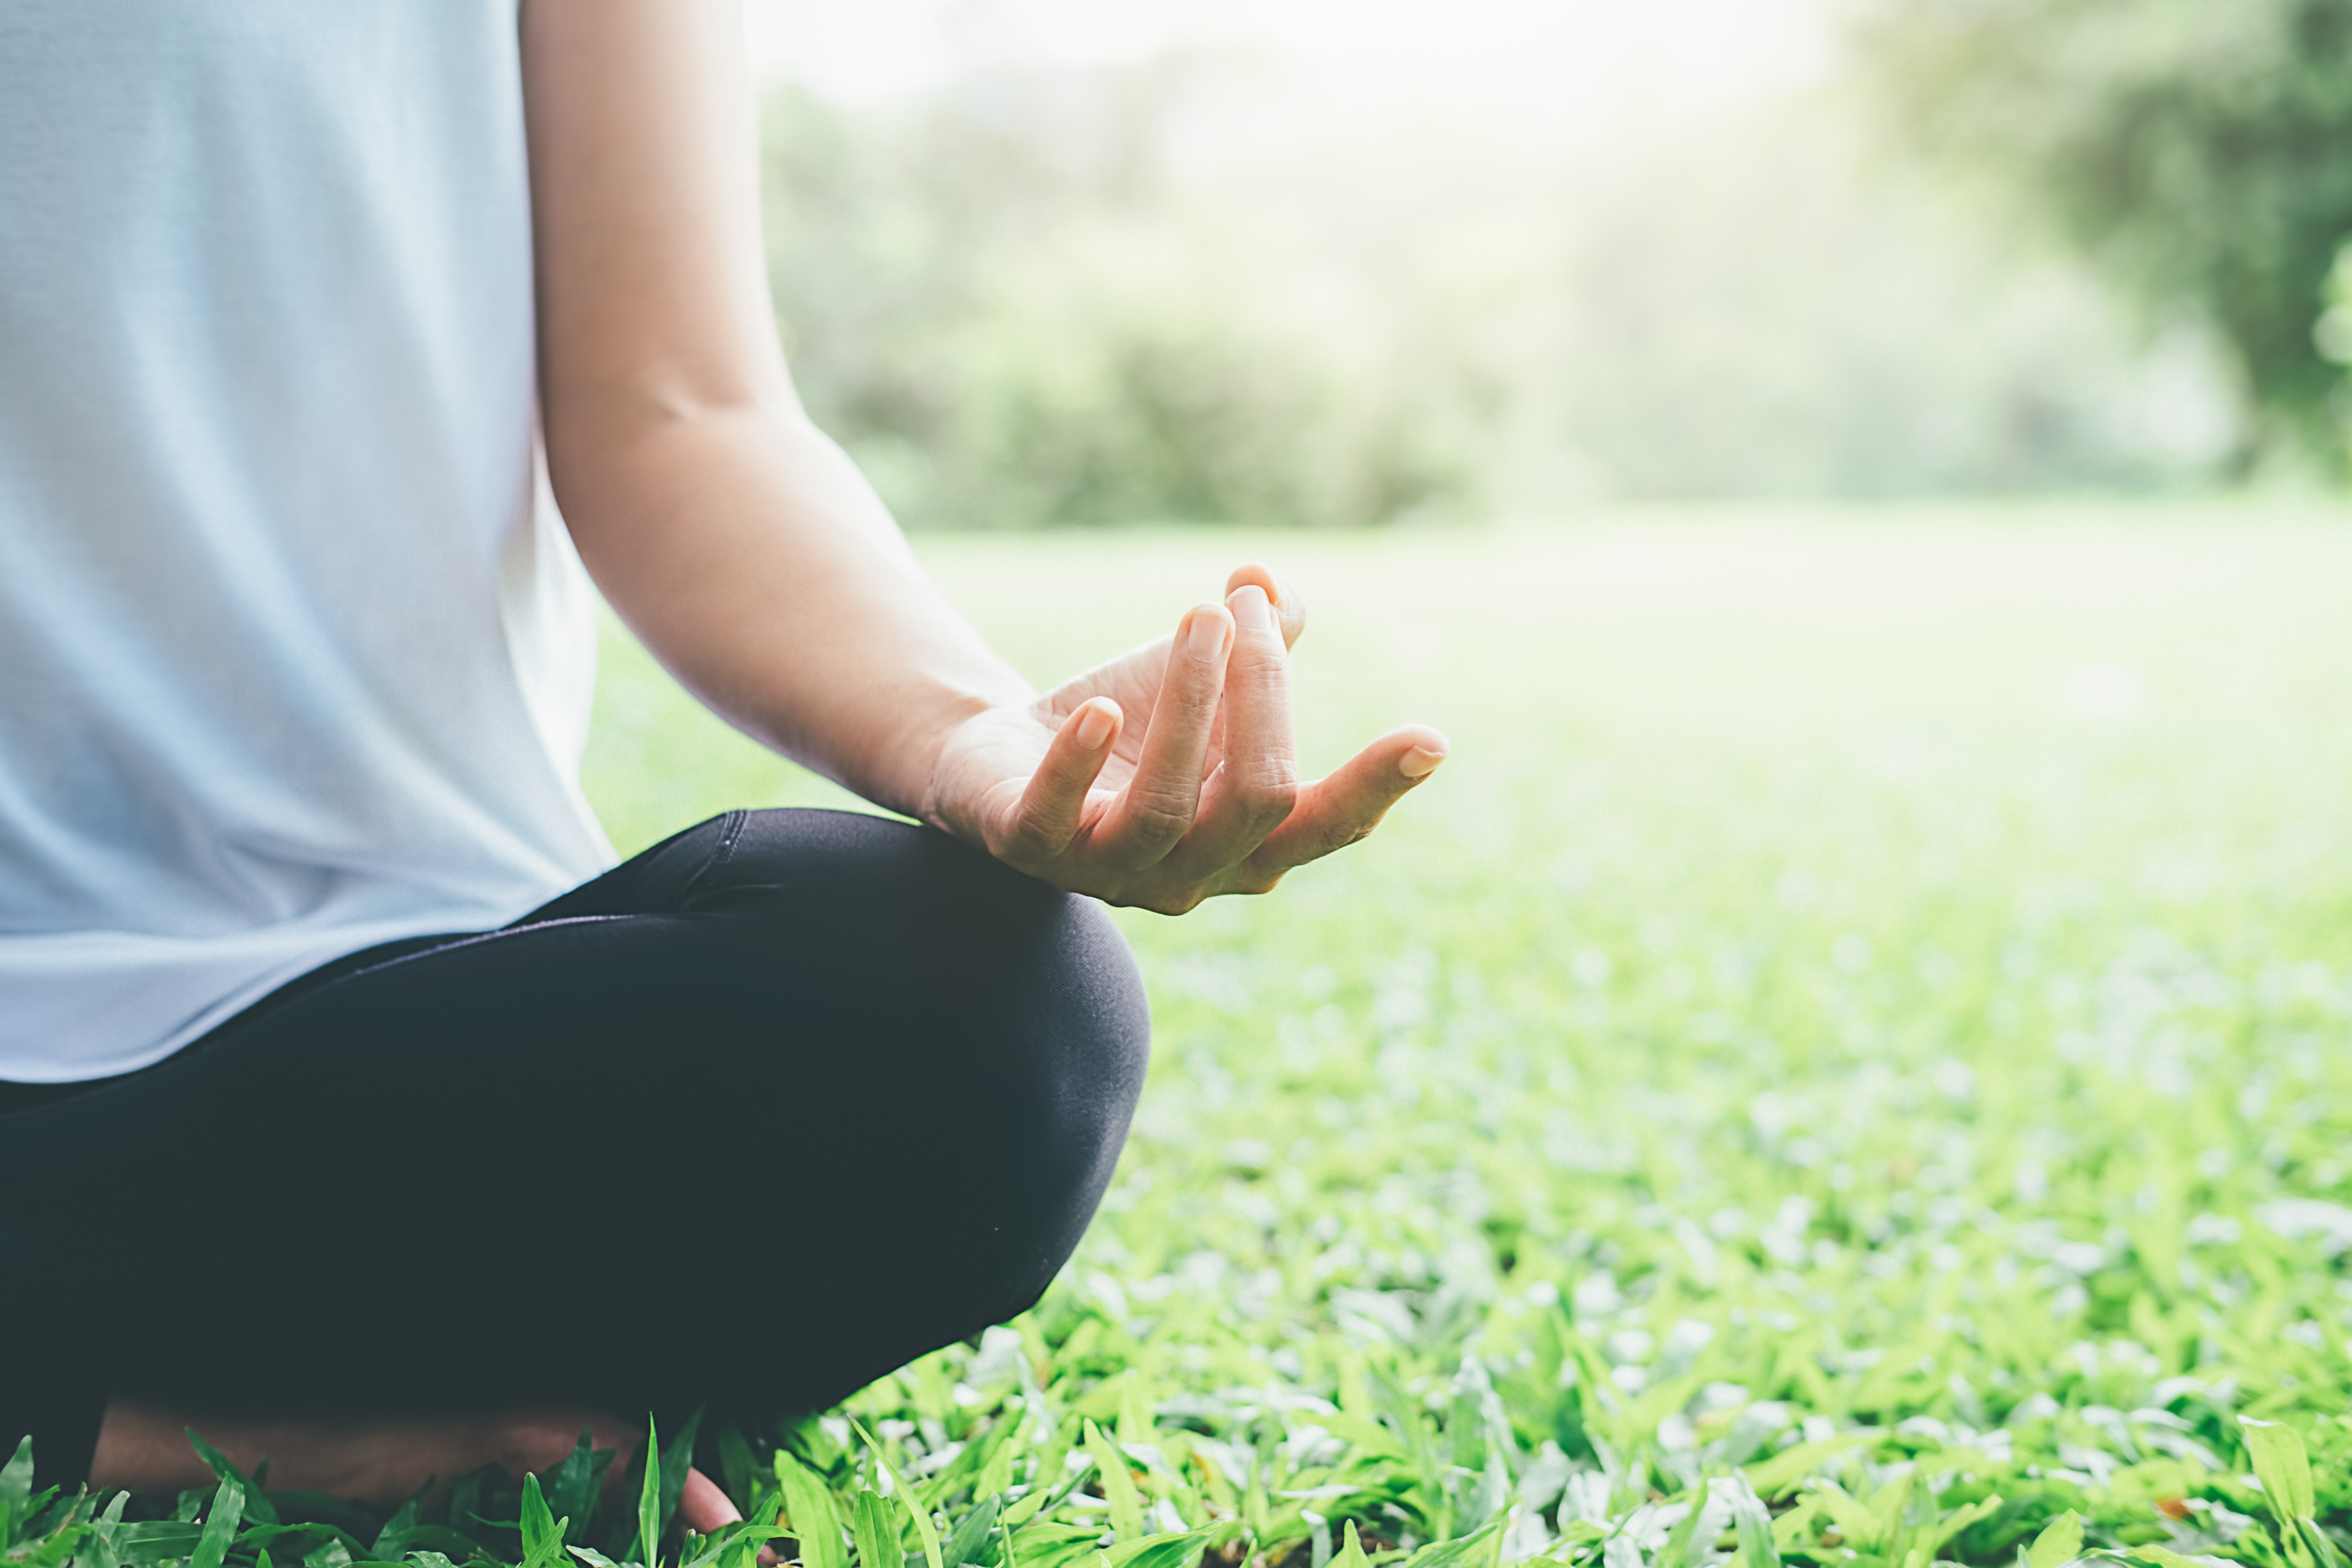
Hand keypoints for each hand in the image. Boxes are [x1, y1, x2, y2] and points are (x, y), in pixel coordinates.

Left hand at [922, 564, 1447, 913]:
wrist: (998, 755)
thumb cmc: (1124, 726)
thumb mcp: (1198, 679)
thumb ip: (1256, 638)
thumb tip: (1273, 583)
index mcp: (1250, 844)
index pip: (1325, 826)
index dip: (1375, 787)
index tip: (1429, 738)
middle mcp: (1190, 874)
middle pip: (1257, 798)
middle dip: (1263, 689)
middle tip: (1242, 603)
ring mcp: (1108, 872)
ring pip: (1168, 806)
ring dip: (1191, 699)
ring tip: (1201, 613)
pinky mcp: (1029, 851)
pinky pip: (1056, 822)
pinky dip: (1080, 765)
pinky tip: (1098, 709)